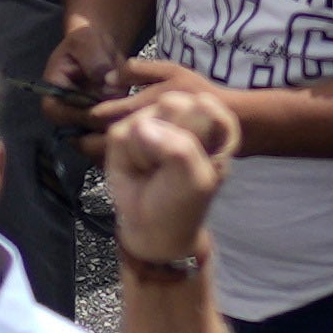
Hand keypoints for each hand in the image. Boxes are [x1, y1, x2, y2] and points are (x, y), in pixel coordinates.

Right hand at [94, 58, 245, 260]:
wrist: (151, 228)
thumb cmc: (182, 202)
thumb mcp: (197, 178)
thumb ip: (180, 147)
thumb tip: (141, 126)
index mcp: (210, 120)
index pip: (206, 105)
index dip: (200, 134)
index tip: (203, 161)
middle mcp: (179, 113)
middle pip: (173, 104)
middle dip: (172, 141)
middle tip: (172, 167)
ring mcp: (149, 120)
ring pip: (145, 120)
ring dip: (148, 154)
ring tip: (154, 170)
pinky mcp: (122, 133)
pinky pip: (121, 135)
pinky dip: (128, 158)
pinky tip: (137, 169)